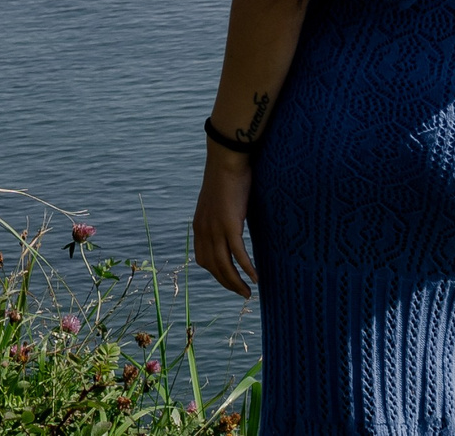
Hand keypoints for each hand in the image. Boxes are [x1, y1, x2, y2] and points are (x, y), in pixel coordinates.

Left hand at [191, 144, 257, 298]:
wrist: (226, 160)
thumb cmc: (226, 177)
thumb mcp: (218, 202)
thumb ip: (221, 216)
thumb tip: (232, 222)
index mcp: (199, 226)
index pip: (204, 260)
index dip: (216, 274)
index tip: (229, 280)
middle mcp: (203, 231)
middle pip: (214, 267)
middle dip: (227, 283)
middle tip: (242, 294)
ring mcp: (215, 229)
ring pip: (224, 265)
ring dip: (236, 282)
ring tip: (247, 293)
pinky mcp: (229, 224)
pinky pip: (238, 254)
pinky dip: (246, 268)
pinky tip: (255, 278)